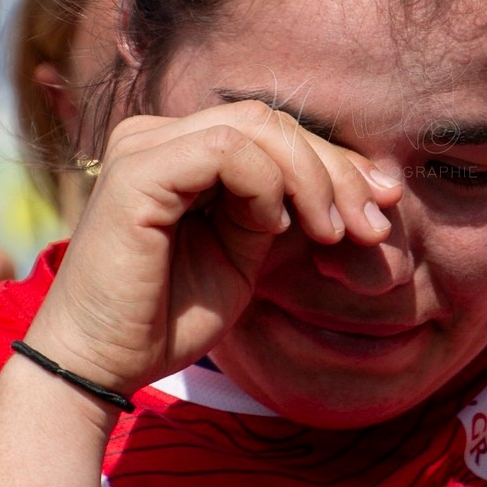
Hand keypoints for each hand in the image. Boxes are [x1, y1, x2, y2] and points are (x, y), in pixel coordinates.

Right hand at [25, 101, 401, 397]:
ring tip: (334, 234)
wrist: (104, 365)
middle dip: (335, 169)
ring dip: (311, 178)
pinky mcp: (137, 170)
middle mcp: (157, 135)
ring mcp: (144, 146)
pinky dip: (267, 184)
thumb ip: (284, 206)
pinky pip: (225, 149)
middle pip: (271, 120)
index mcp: (179, 149)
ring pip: (256, 126)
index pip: (272, 129)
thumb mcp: (245, 251)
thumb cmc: (170, 315)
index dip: (334, 161)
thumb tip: (362, 182)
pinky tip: (276, 227)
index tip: (382, 204)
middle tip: (372, 224)